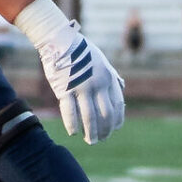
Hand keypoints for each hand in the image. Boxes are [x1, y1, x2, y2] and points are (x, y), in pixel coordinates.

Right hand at [34, 24, 123, 143]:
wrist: (60, 40)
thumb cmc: (82, 52)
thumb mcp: (103, 62)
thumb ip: (112, 76)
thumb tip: (121, 87)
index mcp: (108, 78)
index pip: (117, 106)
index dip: (116, 121)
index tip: (113, 130)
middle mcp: (97, 84)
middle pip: (105, 115)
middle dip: (104, 130)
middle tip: (100, 139)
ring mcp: (81, 87)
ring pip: (89, 117)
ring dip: (91, 132)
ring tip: (90, 141)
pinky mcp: (64, 89)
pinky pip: (69, 111)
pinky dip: (72, 124)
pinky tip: (73, 133)